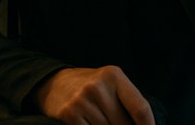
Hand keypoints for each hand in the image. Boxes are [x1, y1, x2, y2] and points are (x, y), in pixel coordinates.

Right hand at [35, 66, 154, 124]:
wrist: (54, 83)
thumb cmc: (91, 86)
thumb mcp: (110, 83)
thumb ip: (127, 101)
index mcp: (114, 76)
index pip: (140, 108)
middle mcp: (98, 86)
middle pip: (123, 124)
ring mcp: (82, 100)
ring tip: (105, 123)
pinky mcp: (69, 113)